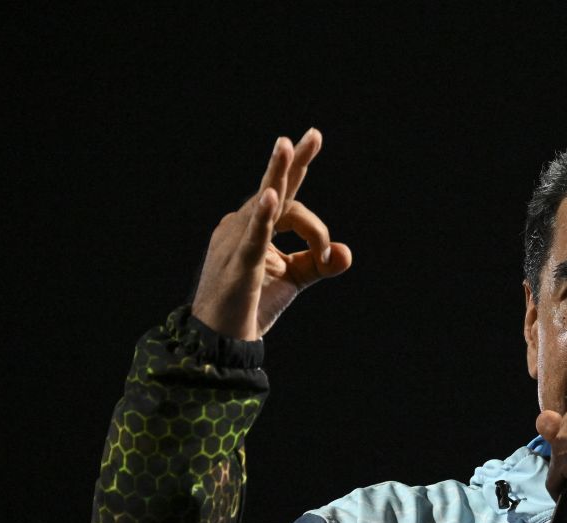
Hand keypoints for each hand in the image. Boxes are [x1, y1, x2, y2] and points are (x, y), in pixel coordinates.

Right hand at [191, 129, 351, 339]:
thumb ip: (319, 263)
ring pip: (264, 205)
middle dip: (292, 161)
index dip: (316, 230)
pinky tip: (271, 196)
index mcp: (254, 227)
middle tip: (314, 134)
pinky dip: (263, 217)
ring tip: (286, 145)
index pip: (291, 208)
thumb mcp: (293, 280)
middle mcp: (241, 226)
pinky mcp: (238, 265)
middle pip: (273, 188)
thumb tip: (346, 252)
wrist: (220, 343)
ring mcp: (236, 243)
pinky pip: (253, 236)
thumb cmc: (251, 307)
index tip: (327, 257)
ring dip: (277, 175)